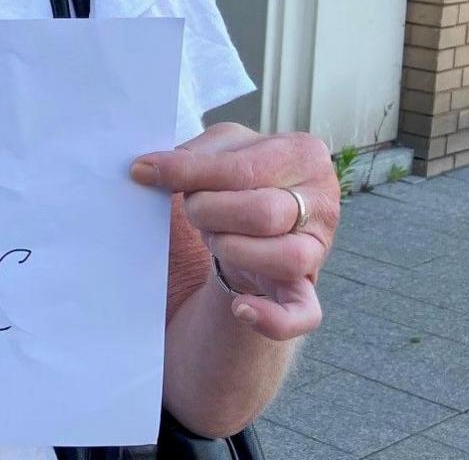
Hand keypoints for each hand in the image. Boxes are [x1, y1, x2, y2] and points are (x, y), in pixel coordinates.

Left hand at [131, 122, 338, 340]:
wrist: (251, 220)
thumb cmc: (235, 179)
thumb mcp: (219, 150)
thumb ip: (192, 155)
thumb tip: (147, 170)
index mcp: (304, 155)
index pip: (244, 168)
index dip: (191, 172)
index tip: (146, 171)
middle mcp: (322, 202)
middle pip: (262, 213)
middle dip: (211, 211)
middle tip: (193, 208)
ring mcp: (318, 249)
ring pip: (284, 258)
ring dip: (231, 249)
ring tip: (213, 237)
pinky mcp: (306, 289)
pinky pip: (304, 314)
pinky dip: (272, 318)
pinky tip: (240, 308)